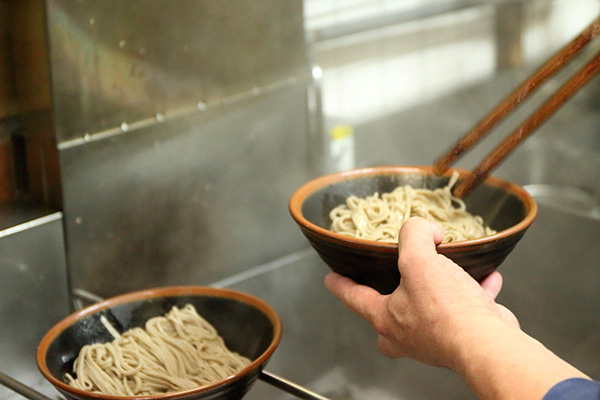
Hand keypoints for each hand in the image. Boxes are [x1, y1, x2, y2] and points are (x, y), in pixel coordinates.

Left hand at [325, 217, 517, 368]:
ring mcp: (434, 339)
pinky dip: (475, 291)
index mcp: (386, 318)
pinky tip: (487, 276)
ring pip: (428, 311)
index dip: (340, 283)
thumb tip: (424, 229)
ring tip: (449, 268)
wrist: (486, 344)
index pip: (353, 297)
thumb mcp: (419, 260)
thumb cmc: (446, 310)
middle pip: (388, 314)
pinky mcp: (463, 337)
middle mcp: (407, 334)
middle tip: (392, 282)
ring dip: (440, 289)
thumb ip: (413, 235)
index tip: (330, 278)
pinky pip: (465, 310)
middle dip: (388, 299)